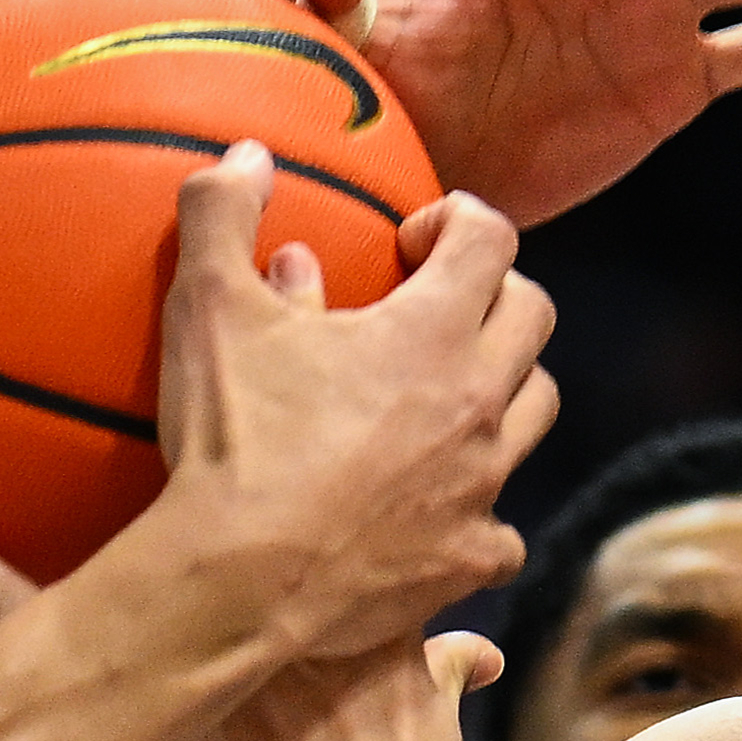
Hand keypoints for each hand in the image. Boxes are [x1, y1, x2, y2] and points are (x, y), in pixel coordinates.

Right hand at [0, 154, 554, 665]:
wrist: (238, 583)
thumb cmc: (231, 442)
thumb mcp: (206, 309)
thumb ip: (222, 215)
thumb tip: (244, 157)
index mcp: (431, 332)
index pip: (489, 239)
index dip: (458, 220)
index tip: (413, 237)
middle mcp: (477, 401)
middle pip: (532, 317)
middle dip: (496, 293)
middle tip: (440, 303)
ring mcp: (482, 485)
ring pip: (535, 412)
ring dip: (504, 388)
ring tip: (448, 394)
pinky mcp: (469, 559)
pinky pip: (505, 529)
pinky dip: (481, 514)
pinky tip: (443, 515)